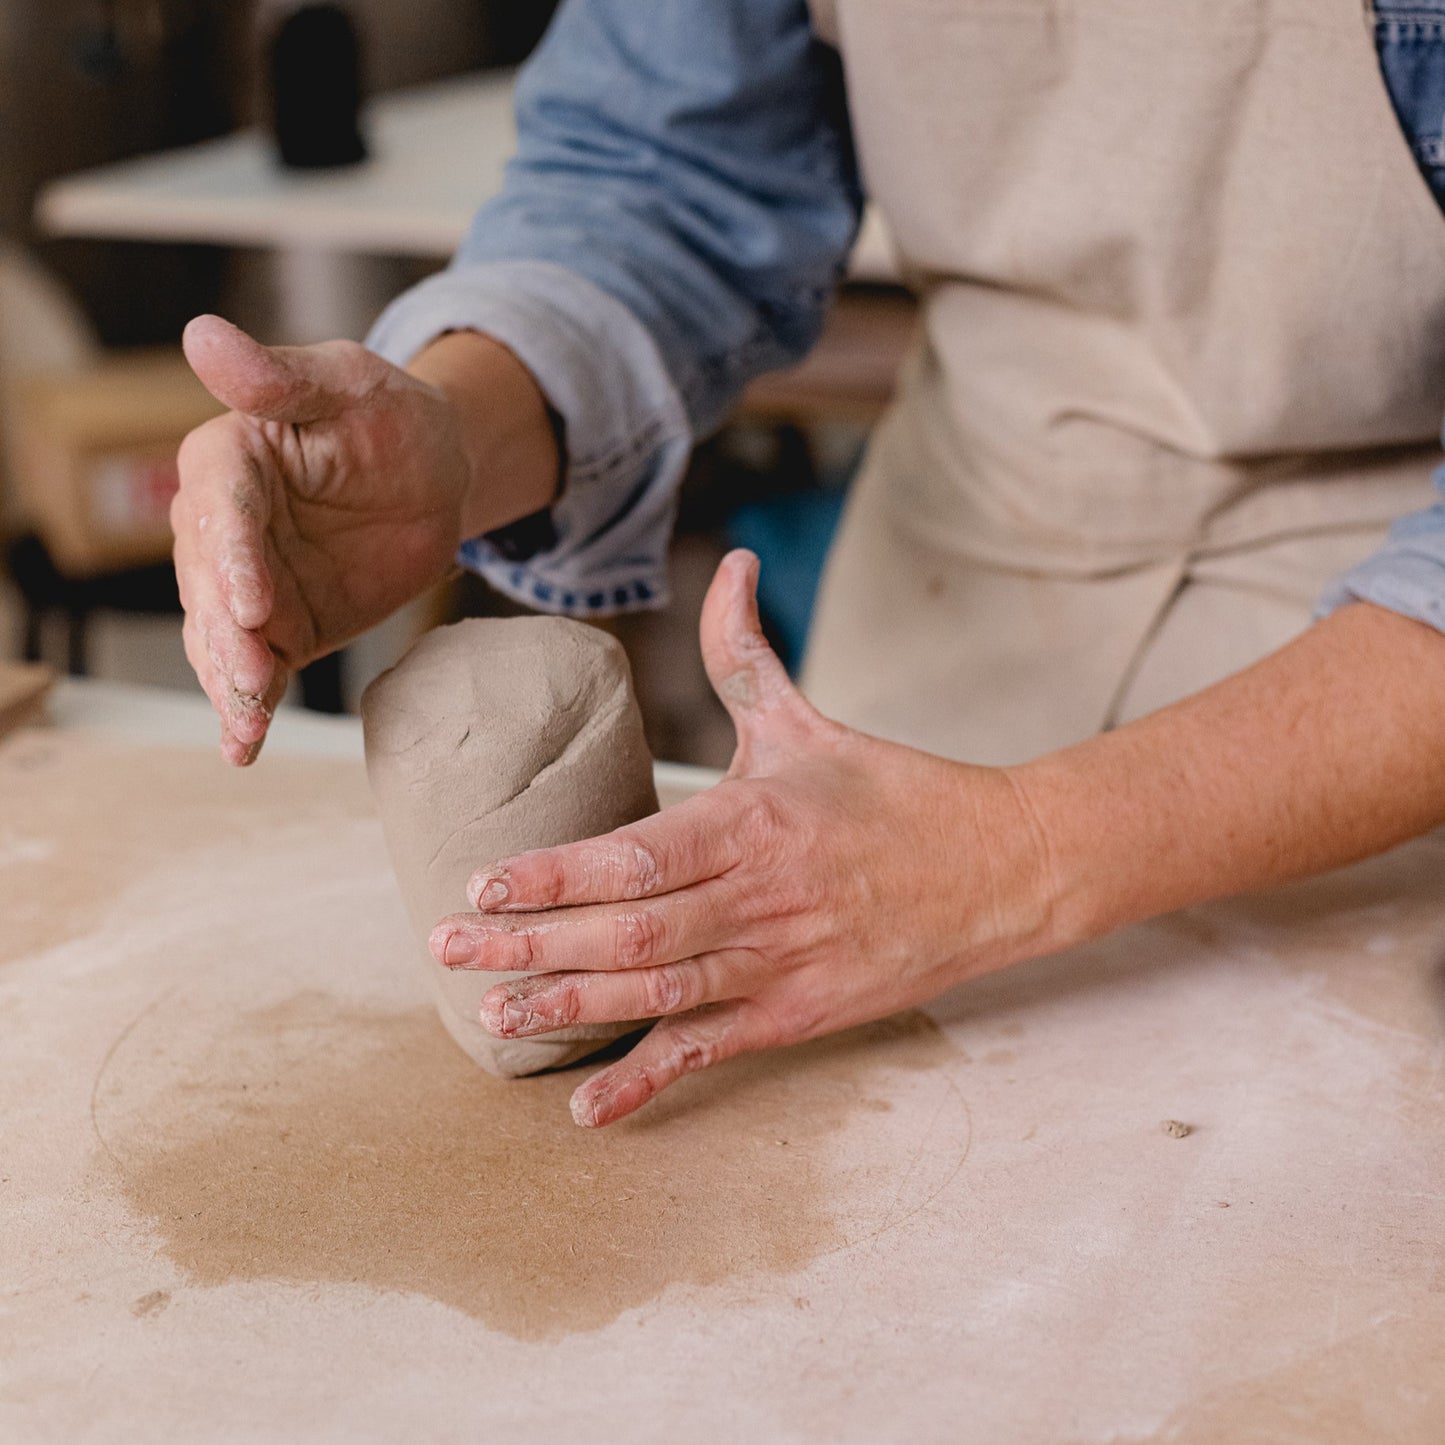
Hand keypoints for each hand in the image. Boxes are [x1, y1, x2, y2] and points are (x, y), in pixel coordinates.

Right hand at [173, 317, 556, 764]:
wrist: (434, 476)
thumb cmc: (390, 416)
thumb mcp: (349, 383)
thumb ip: (281, 376)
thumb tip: (202, 335)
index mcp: (228, 459)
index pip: (221, 508)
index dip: (235, 556)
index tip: (254, 600)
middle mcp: (221, 528)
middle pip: (214, 586)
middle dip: (230, 635)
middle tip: (255, 673)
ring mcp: (247, 586)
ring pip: (226, 638)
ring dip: (233, 682)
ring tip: (247, 724)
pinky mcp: (281, 629)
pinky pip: (260, 671)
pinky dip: (248, 711)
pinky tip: (242, 749)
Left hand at [429, 550, 1059, 1125]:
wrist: (1001, 870)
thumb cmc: (894, 792)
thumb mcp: (809, 721)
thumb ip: (745, 652)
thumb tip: (730, 561)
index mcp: (753, 820)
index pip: (636, 852)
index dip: (555, 874)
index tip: (484, 884)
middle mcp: (759, 897)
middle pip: (630, 931)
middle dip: (531, 944)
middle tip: (447, 951)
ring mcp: (779, 964)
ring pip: (658, 994)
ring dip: (572, 1009)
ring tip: (493, 1019)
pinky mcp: (799, 1014)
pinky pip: (710, 1051)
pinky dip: (649, 1083)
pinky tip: (588, 1110)